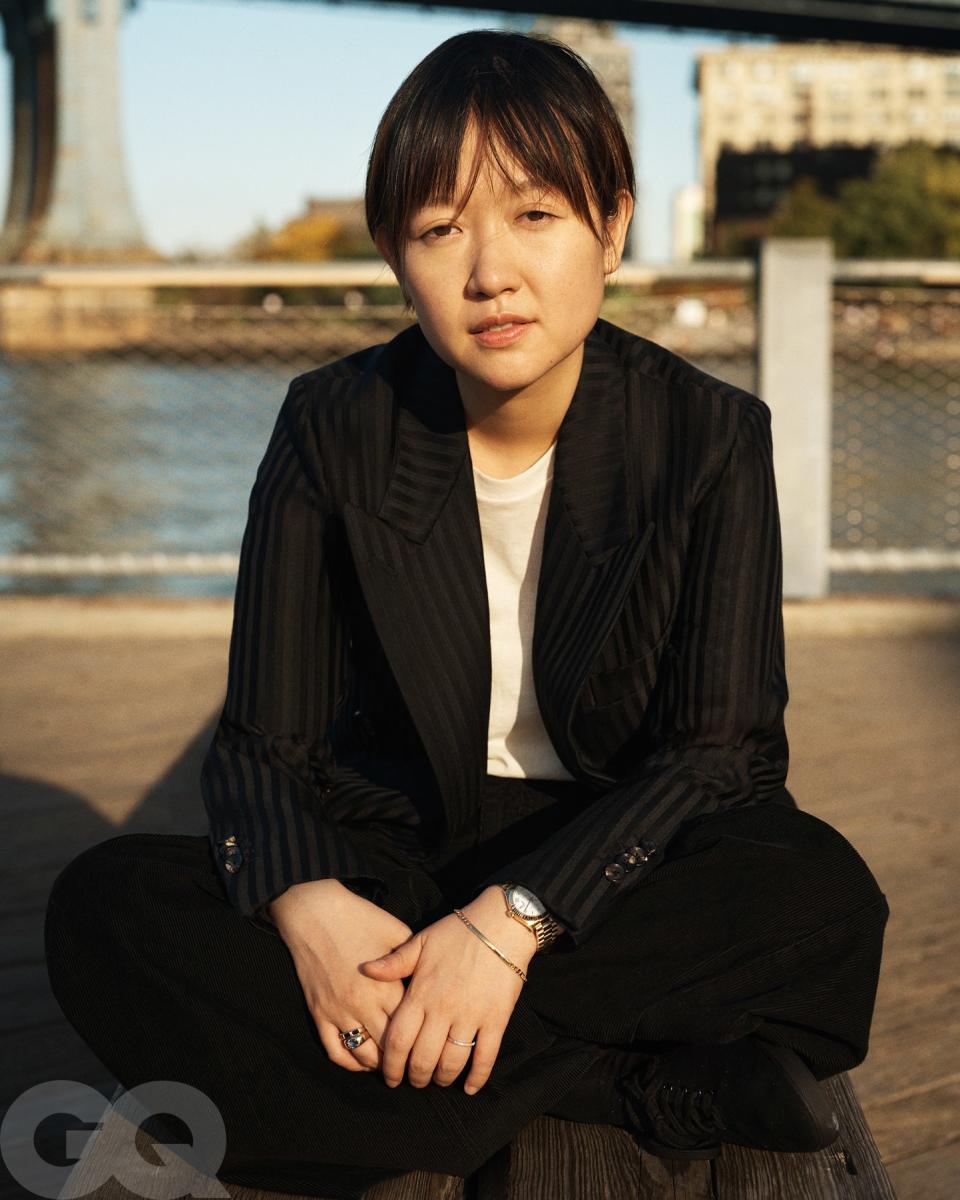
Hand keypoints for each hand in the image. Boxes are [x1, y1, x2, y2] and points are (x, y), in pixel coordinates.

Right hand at [268, 878, 414, 1074]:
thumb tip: (433, 979)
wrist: (315, 913)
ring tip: (394, 1066)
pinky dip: (351, 1063)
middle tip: (418, 1064)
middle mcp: (363, 1005)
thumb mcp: (396, 932)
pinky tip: (364, 1062)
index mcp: (386, 986)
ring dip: (380, 1065)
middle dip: (406, 1060)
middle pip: (390, 1048)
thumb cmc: (359, 919)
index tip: (435, 1046)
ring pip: (363, 1056)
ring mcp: (339, 1013)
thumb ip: (413, 961)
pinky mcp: (319, 1015)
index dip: (425, 1040)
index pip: (411, 1027)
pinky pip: (335, 1051)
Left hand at [359, 886, 537, 1094]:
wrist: (501, 924)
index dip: (391, 1064)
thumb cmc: (458, 931)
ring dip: (442, 1078)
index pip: (398, 1039)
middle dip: (416, 1077)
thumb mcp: (421, 941)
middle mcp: (443, 1010)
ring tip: (438, 1080)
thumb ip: (394, 962)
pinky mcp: (496, 1019)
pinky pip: (486, 1056)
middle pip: (423, 1058)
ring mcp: (471, 1016)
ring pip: (452, 1062)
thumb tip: (365, 970)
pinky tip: (470, 1087)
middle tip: (414, 1082)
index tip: (389, 1076)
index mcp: (421, 993)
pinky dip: (477, 1077)